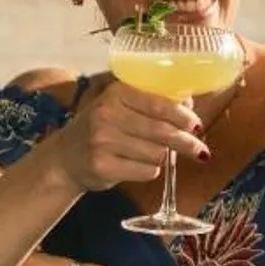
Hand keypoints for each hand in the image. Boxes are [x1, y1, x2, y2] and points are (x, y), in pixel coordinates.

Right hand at [49, 81, 208, 192]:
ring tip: (153, 155)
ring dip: (163, 157)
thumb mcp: (121, 107)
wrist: (64, 159)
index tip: (197, 126)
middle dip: (186, 142)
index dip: (183, 117)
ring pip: (157, 153)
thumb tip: (189, 103)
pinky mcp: (103, 166)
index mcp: (116, 93)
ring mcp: (102, 141)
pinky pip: (146, 172)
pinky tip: (138, 166)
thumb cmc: (102, 129)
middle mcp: (107, 114)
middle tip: (200, 150)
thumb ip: (153, 103)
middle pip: (162, 131)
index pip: (160, 104)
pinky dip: (150, 171)